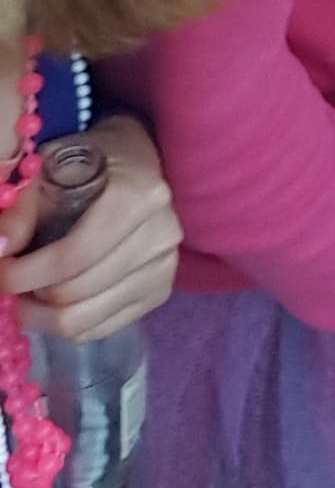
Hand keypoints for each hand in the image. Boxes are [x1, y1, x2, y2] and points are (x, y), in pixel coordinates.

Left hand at [0, 115, 181, 343]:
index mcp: (140, 196)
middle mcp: (161, 236)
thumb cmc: (92, 158)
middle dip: (28, 295)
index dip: (25, 272)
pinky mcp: (159, 291)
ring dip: (42, 315)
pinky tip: (54, 300)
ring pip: (84, 320)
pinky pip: (100, 329)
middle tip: (9, 281)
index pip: (74, 255)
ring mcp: (165, 268)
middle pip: (76, 293)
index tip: (0, 269)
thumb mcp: (51, 166)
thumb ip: (22, 209)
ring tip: (27, 292)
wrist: (137, 163)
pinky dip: (66, 323)